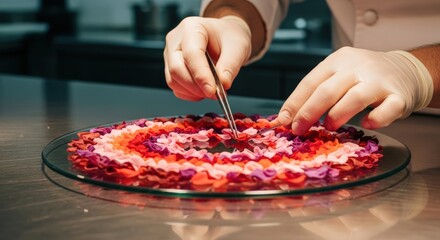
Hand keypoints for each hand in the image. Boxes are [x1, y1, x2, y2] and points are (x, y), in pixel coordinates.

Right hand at [163, 16, 251, 100]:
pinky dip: (190, 94)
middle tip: (215, 94)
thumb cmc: (229, 38)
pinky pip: (176, 87)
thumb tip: (222, 84)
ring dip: (193, 92)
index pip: (191, 54)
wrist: (224, 38)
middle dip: (196, 86)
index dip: (201, 75)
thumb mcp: (238, 48)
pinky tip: (204, 90)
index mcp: (191, 28)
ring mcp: (170, 55)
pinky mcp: (171, 69)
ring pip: (173, 81)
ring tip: (212, 91)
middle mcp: (175, 40)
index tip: (213, 90)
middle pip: (176, 69)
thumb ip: (230, 66)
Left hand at [273, 47, 432, 133]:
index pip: (310, 82)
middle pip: (327, 91)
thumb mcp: (338, 75)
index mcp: (338, 60)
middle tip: (299, 130)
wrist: (406, 70)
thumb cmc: (362, 77)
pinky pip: (387, 110)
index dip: (294, 103)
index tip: (283, 121)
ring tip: (329, 127)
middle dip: (308, 113)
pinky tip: (366, 125)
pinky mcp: (399, 96)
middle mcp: (357, 67)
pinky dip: (374, 120)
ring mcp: (379, 81)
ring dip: (336, 116)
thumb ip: (316, 92)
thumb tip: (287, 118)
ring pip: (354, 99)